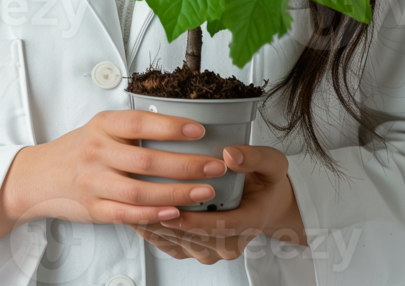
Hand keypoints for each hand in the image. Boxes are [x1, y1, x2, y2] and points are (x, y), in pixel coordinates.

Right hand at [4, 110, 231, 228]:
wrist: (40, 176)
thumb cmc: (78, 148)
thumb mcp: (101, 128)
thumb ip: (132, 129)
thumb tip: (179, 126)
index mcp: (102, 125)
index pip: (140, 124)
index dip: (171, 127)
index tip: (199, 130)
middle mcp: (97, 152)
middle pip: (147, 161)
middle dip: (186, 165)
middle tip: (215, 166)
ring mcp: (95, 182)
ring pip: (141, 191)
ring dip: (177, 193)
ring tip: (205, 191)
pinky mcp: (95, 209)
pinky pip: (128, 213)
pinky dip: (154, 214)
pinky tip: (175, 212)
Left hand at [128, 144, 305, 263]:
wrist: (265, 203)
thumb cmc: (265, 183)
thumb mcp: (272, 164)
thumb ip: (254, 158)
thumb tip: (231, 155)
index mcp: (248, 222)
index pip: (221, 226)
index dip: (196, 220)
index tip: (174, 207)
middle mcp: (229, 243)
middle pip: (194, 239)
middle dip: (167, 223)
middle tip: (141, 204)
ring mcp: (212, 249)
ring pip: (180, 245)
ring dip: (156, 229)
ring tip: (132, 207)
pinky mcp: (197, 249)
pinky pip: (172, 247)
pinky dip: (154, 234)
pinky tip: (136, 216)